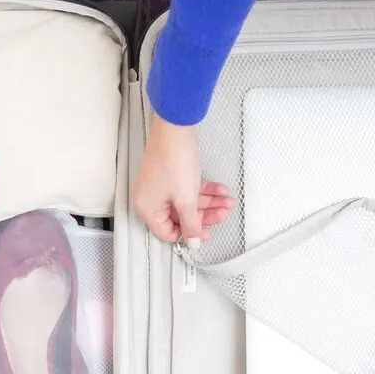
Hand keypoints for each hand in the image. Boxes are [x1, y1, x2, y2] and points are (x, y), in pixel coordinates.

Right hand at [133, 116, 234, 244]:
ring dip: (209, 202)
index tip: (207, 233)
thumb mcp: (186, 200)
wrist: (175, 129)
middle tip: (223, 213)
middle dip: (205, 215)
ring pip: (187, 202)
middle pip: (180, 217)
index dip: (189, 234)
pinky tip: (221, 190)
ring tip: (227, 201)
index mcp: (147, 209)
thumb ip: (191, 224)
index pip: (168, 232)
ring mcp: (160, 186)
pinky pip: (187, 189)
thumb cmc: (174, 162)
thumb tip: (193, 244)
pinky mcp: (169, 175)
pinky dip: (203, 190)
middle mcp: (150, 199)